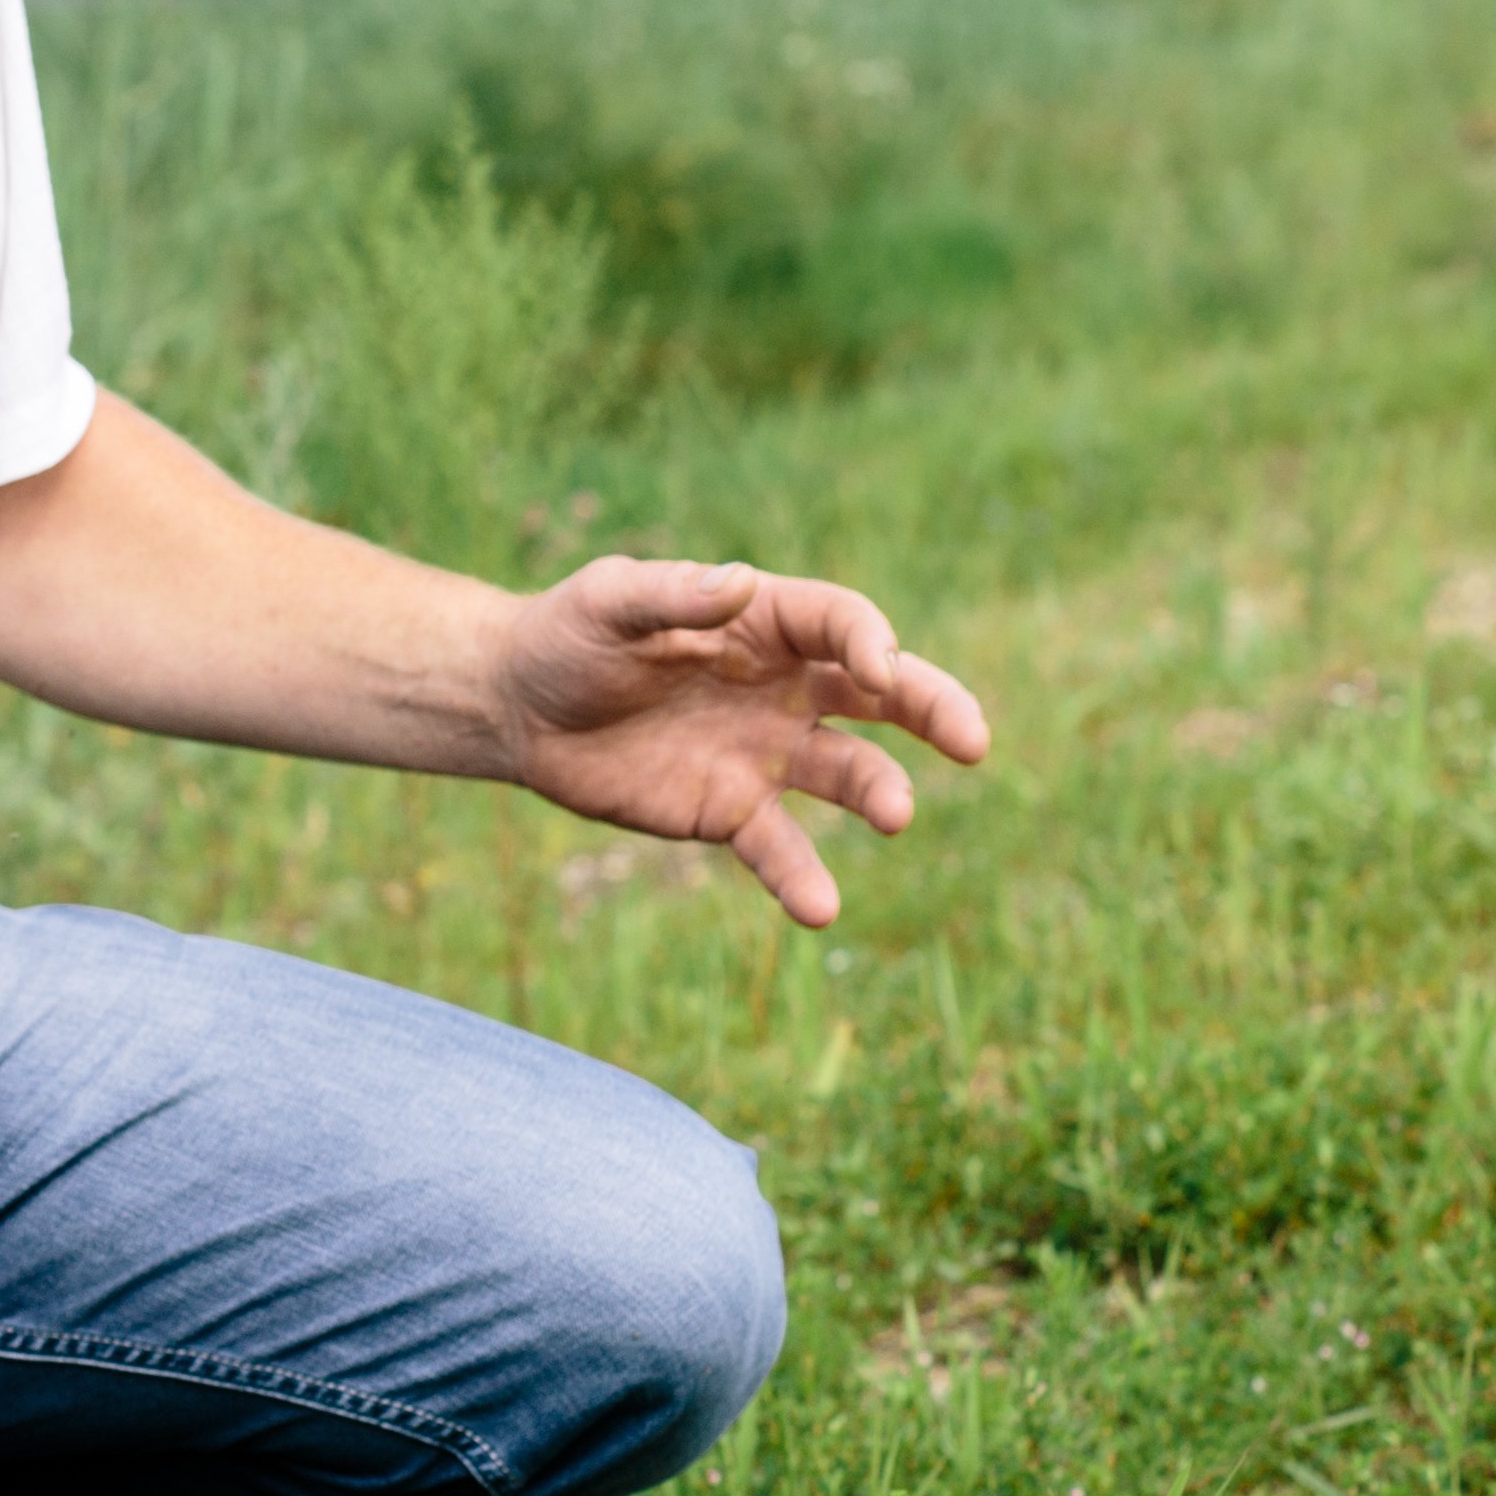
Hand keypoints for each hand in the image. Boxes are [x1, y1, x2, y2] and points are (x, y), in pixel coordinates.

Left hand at [492, 557, 991, 927]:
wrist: (522, 709)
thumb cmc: (569, 635)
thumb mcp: (607, 603)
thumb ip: (672, 595)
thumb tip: (740, 584)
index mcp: (764, 622)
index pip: (840, 623)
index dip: (868, 640)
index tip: (879, 665)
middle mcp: (784, 686)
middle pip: (879, 695)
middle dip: (931, 709)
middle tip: (974, 740)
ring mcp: (766, 753)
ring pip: (848, 773)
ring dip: (878, 792)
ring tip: (897, 814)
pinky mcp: (733, 812)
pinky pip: (781, 849)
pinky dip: (803, 879)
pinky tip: (822, 910)